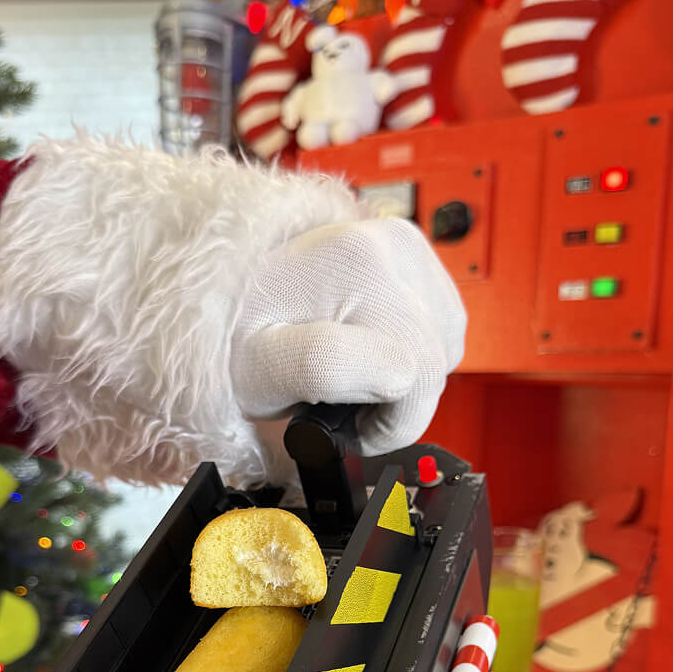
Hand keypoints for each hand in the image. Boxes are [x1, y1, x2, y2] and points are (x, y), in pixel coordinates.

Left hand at [230, 218, 466, 457]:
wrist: (226, 294)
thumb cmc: (236, 336)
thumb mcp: (260, 369)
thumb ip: (324, 369)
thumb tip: (397, 372)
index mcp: (353, 265)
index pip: (417, 374)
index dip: (389, 424)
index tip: (350, 427)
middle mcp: (385, 244)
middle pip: (437, 358)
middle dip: (401, 401)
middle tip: (348, 404)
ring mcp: (403, 244)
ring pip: (446, 343)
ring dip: (411, 373)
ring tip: (355, 370)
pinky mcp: (412, 253)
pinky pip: (444, 323)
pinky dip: (417, 348)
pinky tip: (373, 347)